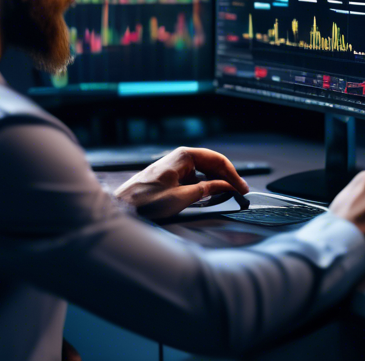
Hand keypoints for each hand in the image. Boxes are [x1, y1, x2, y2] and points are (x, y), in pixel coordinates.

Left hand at [113, 147, 248, 219]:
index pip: (217, 160)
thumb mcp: (182, 197)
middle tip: (239, 192)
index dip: (233, 175)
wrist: (122, 207)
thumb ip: (207, 190)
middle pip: (212, 164)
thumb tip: (225, 186)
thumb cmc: (146, 201)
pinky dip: (204, 185)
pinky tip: (209, 195)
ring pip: (203, 171)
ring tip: (226, 194)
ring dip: (216, 182)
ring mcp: (175, 167)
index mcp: (184, 156)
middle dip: (226, 177)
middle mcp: (180, 158)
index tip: (242, 188)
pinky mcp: (171, 177)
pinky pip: (194, 178)